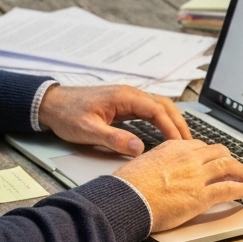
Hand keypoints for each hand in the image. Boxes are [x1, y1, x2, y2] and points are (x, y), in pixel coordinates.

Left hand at [37, 84, 191, 155]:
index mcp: (124, 96)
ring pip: (158, 107)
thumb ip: (114, 138)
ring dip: (172, 121)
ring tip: (182, 140)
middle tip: (190, 144)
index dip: (171, 128)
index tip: (179, 145)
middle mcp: (129, 94)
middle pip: (164, 106)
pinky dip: (161, 121)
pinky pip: (149, 111)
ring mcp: (127, 98)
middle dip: (179, 124)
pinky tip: (165, 133)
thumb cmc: (67, 114)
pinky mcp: (123, 105)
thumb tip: (138, 147)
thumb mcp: (88, 130)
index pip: (157, 110)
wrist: (51, 104)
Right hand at [113, 140, 242, 231]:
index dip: (209, 154)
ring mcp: (197, 176)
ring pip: (228, 167)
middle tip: (235, 166)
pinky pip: (229, 188)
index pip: (198, 146)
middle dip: (229, 159)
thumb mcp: (141, 164)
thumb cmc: (128, 186)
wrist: (127, 198)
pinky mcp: (202, 195)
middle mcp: (188, 157)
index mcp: (172, 148)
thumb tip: (157, 172)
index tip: (213, 159)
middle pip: (218, 153)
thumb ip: (156, 165)